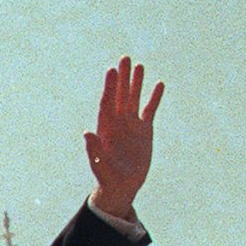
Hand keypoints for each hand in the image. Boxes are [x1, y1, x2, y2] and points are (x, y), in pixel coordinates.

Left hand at [84, 57, 162, 219]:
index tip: (111, 70)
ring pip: (134, 99)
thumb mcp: (100, 167)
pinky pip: (149, 110)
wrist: (122, 187)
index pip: (107, 103)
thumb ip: (94, 151)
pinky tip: (159, 84)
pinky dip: (154, 98)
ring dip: (136, 83)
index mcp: (106, 129)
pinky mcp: (144, 131)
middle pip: (120, 96)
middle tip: (124, 58)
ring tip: (139, 65)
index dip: (109, 86)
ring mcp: (131, 126)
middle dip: (122, 78)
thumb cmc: (108, 180)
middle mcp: (118, 124)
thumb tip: (86, 133)